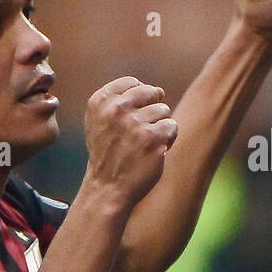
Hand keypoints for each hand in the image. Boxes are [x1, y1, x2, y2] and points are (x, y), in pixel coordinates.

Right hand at [83, 77, 177, 207]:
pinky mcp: (153, 138)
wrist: (107, 188)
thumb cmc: (107, 154)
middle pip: (151, 93)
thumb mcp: (100, 122)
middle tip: (136, 134)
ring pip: (163, 110)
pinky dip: (167, 140)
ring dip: (158, 128)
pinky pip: (172, 126)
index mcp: (99, 101)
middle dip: (150, 111)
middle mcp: (116, 109)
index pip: (133, 83)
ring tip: (142, 145)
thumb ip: (120, 100)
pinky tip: (153, 152)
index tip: (126, 121)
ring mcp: (134, 123)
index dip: (137, 101)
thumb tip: (159, 90)